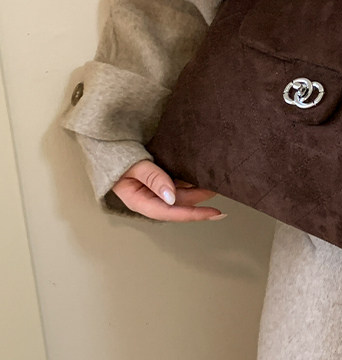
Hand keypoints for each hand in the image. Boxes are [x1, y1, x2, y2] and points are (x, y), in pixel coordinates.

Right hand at [111, 159, 225, 221]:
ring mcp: (153, 190)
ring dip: (197, 190)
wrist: (104, 145)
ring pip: (180, 194)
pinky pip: (176, 184)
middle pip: (179, 203)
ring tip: (215, 183)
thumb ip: (153, 179)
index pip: (170, 212)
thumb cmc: (114, 157)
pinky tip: (201, 178)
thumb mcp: (133, 167)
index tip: (213, 213)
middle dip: (200, 199)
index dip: (193, 214)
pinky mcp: (157, 180)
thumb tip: (171, 197)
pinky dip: (189, 182)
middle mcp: (149, 199)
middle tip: (219, 189)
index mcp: (140, 201)